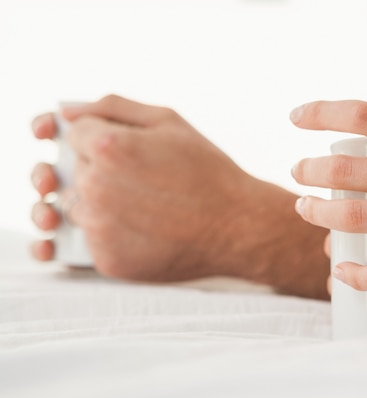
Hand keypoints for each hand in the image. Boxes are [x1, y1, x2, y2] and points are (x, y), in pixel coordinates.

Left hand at [30, 95, 329, 297]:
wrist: (238, 226)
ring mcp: (99, 228)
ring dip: (100, 203)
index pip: (74, 133)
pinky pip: (92, 240)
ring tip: (141, 204)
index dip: (102, 137)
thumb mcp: (169, 122)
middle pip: (74, 170)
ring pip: (78, 206)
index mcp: (108, 148)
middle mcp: (95, 188)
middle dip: (100, 169)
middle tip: (143, 178)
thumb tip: (67, 111)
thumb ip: (112, 107)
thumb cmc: (209, 172)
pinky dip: (112, 234)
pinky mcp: (107, 260)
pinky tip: (144, 228)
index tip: (127, 150)